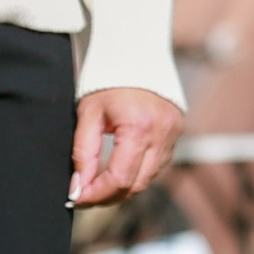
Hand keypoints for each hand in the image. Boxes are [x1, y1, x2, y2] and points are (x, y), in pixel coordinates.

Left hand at [71, 85, 182, 207]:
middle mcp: (161, 135)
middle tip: (85, 196)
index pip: (119, 178)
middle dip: (108, 196)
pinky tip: (120, 168)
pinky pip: (157, 166)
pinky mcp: (176, 136)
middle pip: (136, 185)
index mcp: (139, 127)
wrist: (137, 55)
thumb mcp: (88, 115)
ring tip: (99, 184)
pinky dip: (137, 173)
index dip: (96, 194)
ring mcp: (173, 136)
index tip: (77, 198)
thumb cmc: (108, 81)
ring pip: (148, 179)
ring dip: (123, 187)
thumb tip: (78, 187)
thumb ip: (83, 153)